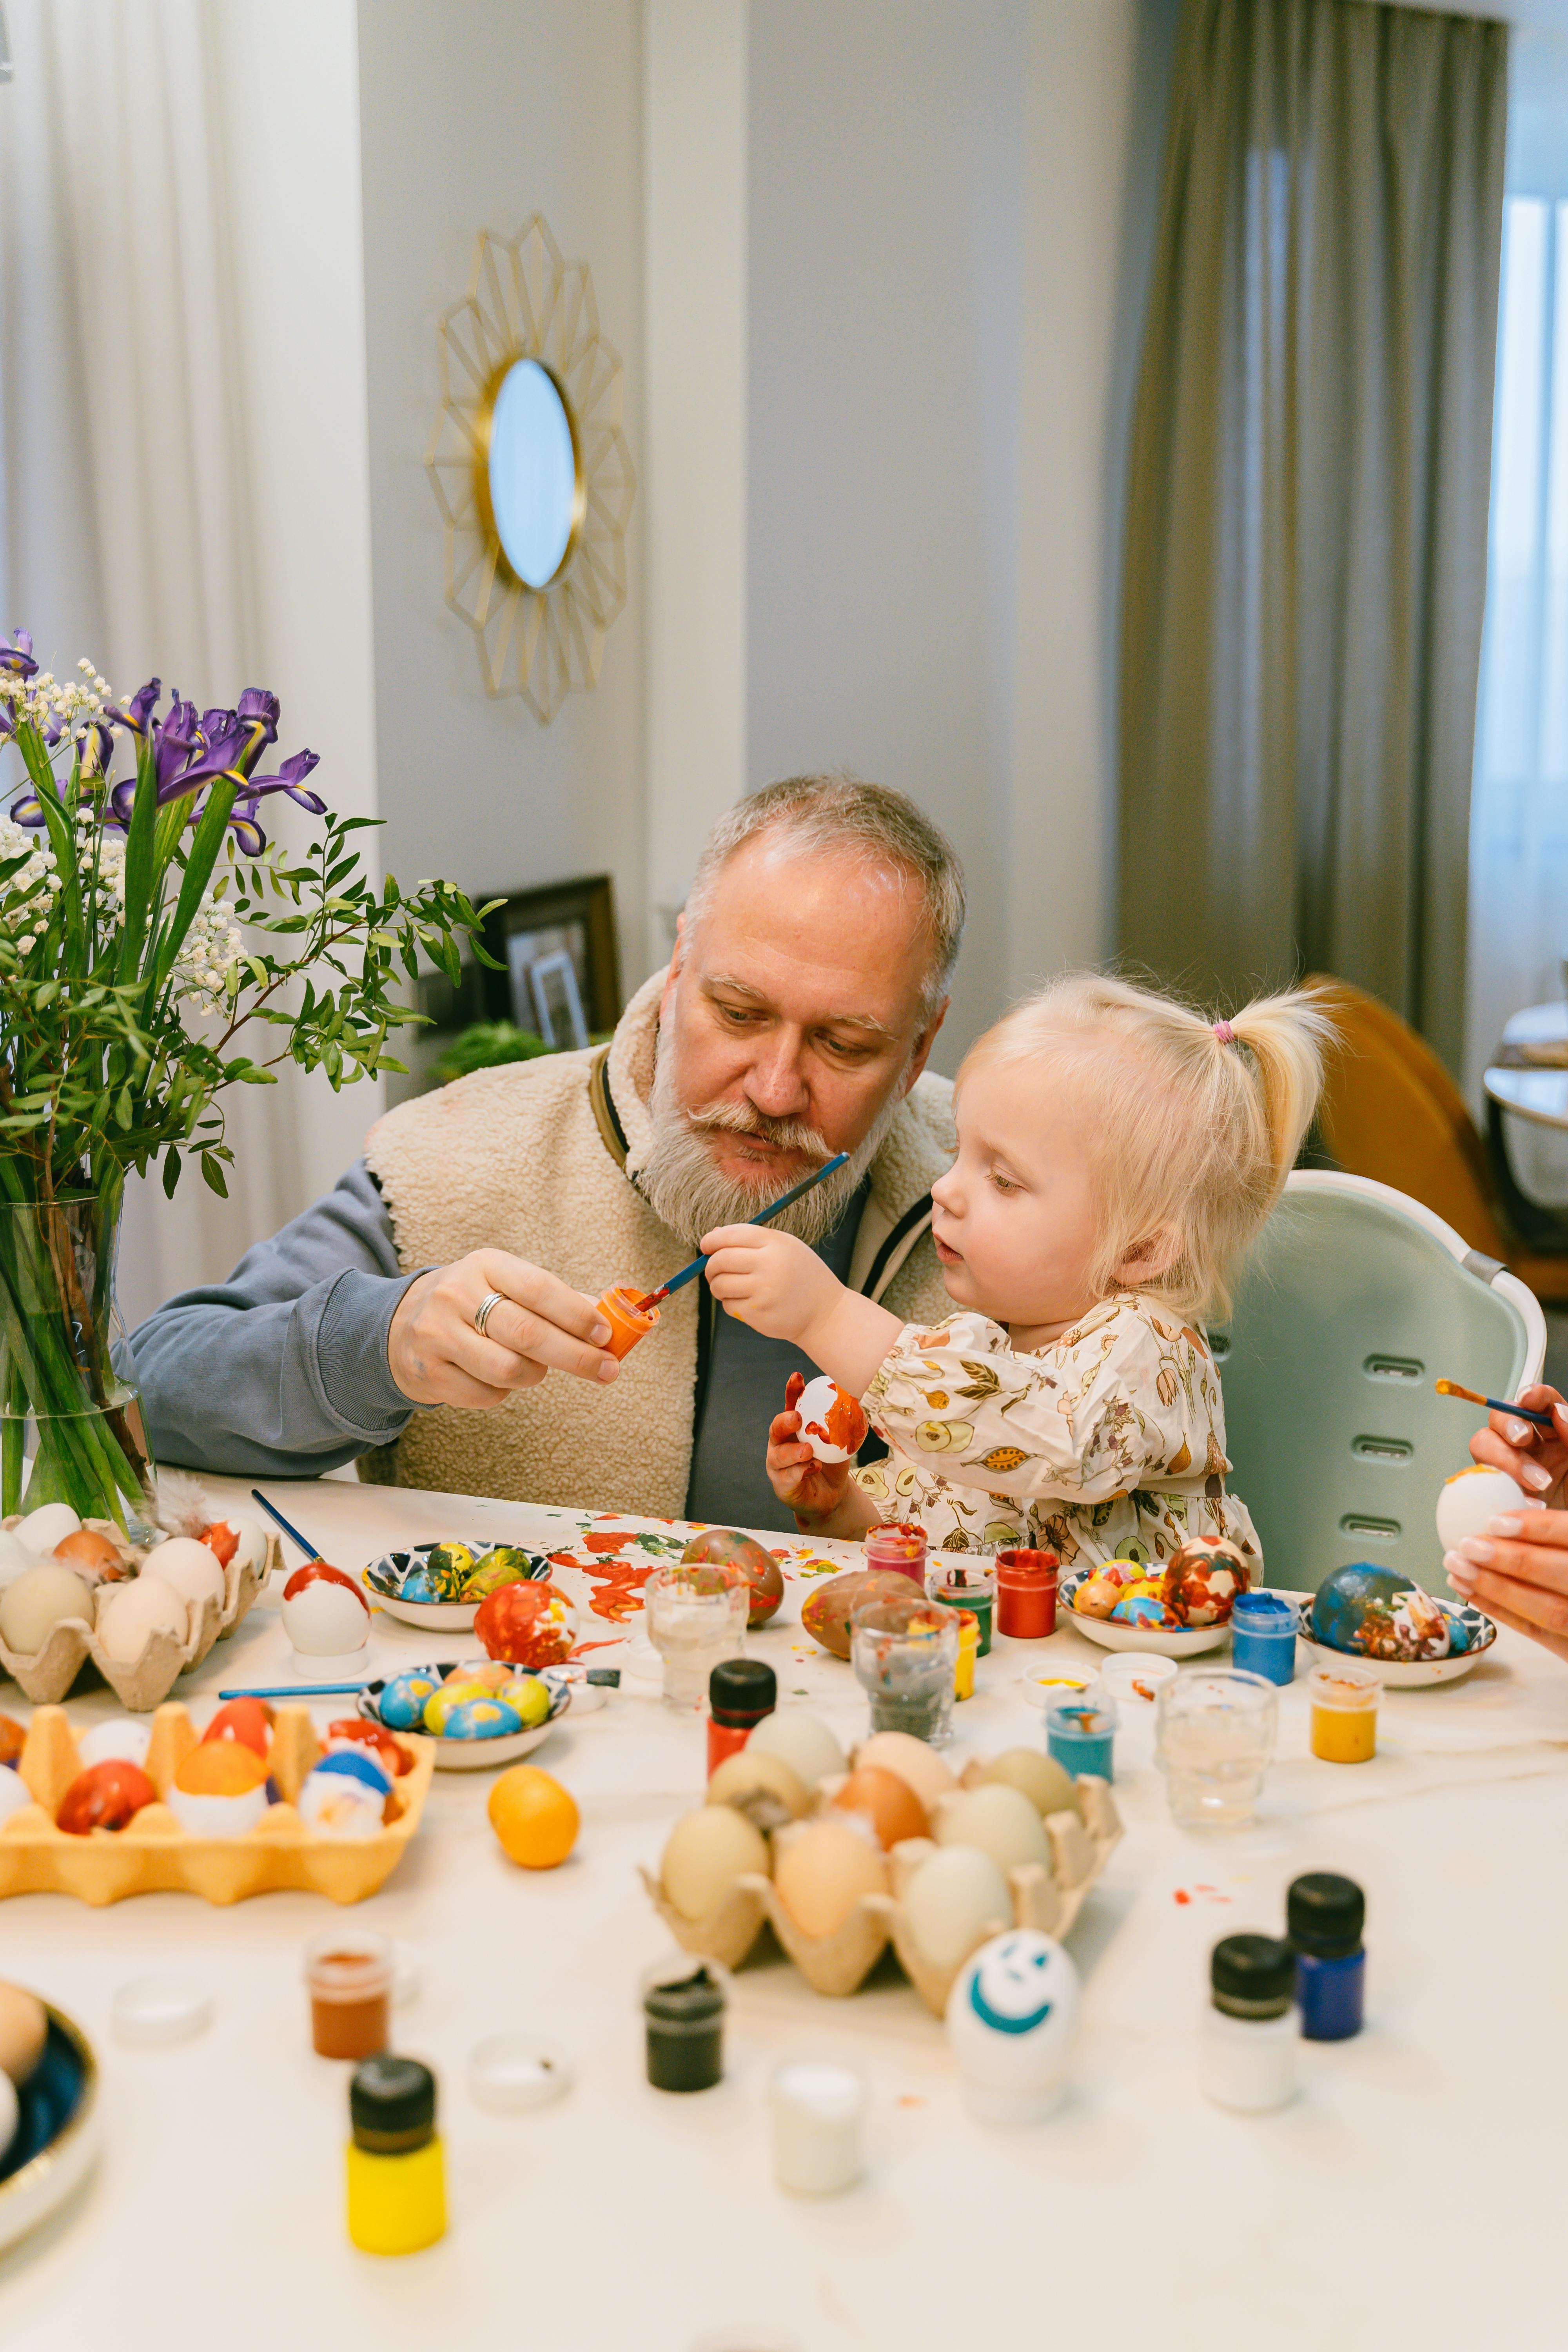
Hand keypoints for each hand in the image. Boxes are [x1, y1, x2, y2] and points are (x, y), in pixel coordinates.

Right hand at [387, 1250, 619, 1408]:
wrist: (398, 1325)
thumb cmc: (473, 1304)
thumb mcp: (506, 1285)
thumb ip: (556, 1299)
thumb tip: (609, 1317)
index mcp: (485, 1265)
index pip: (538, 1288)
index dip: (576, 1315)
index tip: (606, 1335)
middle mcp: (456, 1295)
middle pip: (528, 1334)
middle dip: (576, 1356)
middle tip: (607, 1370)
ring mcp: (437, 1334)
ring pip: (509, 1369)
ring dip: (535, 1374)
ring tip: (537, 1367)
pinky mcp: (429, 1372)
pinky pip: (487, 1394)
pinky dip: (504, 1391)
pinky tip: (496, 1376)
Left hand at [701, 1224, 904, 1391]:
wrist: (825, 1313)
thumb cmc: (801, 1276)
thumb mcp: (786, 1248)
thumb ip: (752, 1240)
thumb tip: (712, 1235)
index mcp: (776, 1244)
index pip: (732, 1235)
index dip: (712, 1239)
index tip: (705, 1245)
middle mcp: (769, 1265)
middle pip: (721, 1259)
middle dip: (710, 1265)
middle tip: (713, 1270)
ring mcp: (763, 1291)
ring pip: (720, 1284)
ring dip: (718, 1285)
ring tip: (729, 1286)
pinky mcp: (758, 1313)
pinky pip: (728, 1305)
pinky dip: (731, 1303)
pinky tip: (748, 1302)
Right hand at [766, 1374, 879, 1538]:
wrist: (832, 1495)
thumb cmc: (832, 1461)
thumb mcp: (839, 1440)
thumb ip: (842, 1423)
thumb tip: (857, 1398)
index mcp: (793, 1428)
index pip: (790, 1406)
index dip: (792, 1392)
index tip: (797, 1377)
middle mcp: (780, 1444)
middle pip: (776, 1429)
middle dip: (785, 1421)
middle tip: (797, 1418)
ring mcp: (778, 1466)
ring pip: (778, 1456)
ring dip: (794, 1452)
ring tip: (809, 1451)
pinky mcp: (782, 1486)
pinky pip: (787, 1478)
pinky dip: (800, 1472)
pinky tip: (813, 1468)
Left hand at [1445, 1505, 1567, 1666]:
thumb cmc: (1567, 1564)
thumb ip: (1558, 1534)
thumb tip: (1505, 1518)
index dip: (1537, 1527)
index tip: (1495, 1520)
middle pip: (1560, 1574)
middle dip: (1510, 1560)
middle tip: (1466, 1545)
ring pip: (1547, 1610)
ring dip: (1497, 1588)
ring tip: (1457, 1568)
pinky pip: (1537, 1633)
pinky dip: (1501, 1611)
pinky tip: (1469, 1591)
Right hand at [1469, 1384, 1567, 1503]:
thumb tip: (1558, 1411)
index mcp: (1556, 1435)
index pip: (1538, 1401)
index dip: (1530, 1394)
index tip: (1529, 1399)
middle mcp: (1530, 1448)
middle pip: (1501, 1418)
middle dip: (1508, 1425)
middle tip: (1522, 1441)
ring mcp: (1510, 1470)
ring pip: (1484, 1446)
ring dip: (1504, 1459)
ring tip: (1533, 1483)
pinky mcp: (1496, 1495)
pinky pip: (1479, 1483)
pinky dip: (1494, 1490)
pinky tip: (1523, 1504)